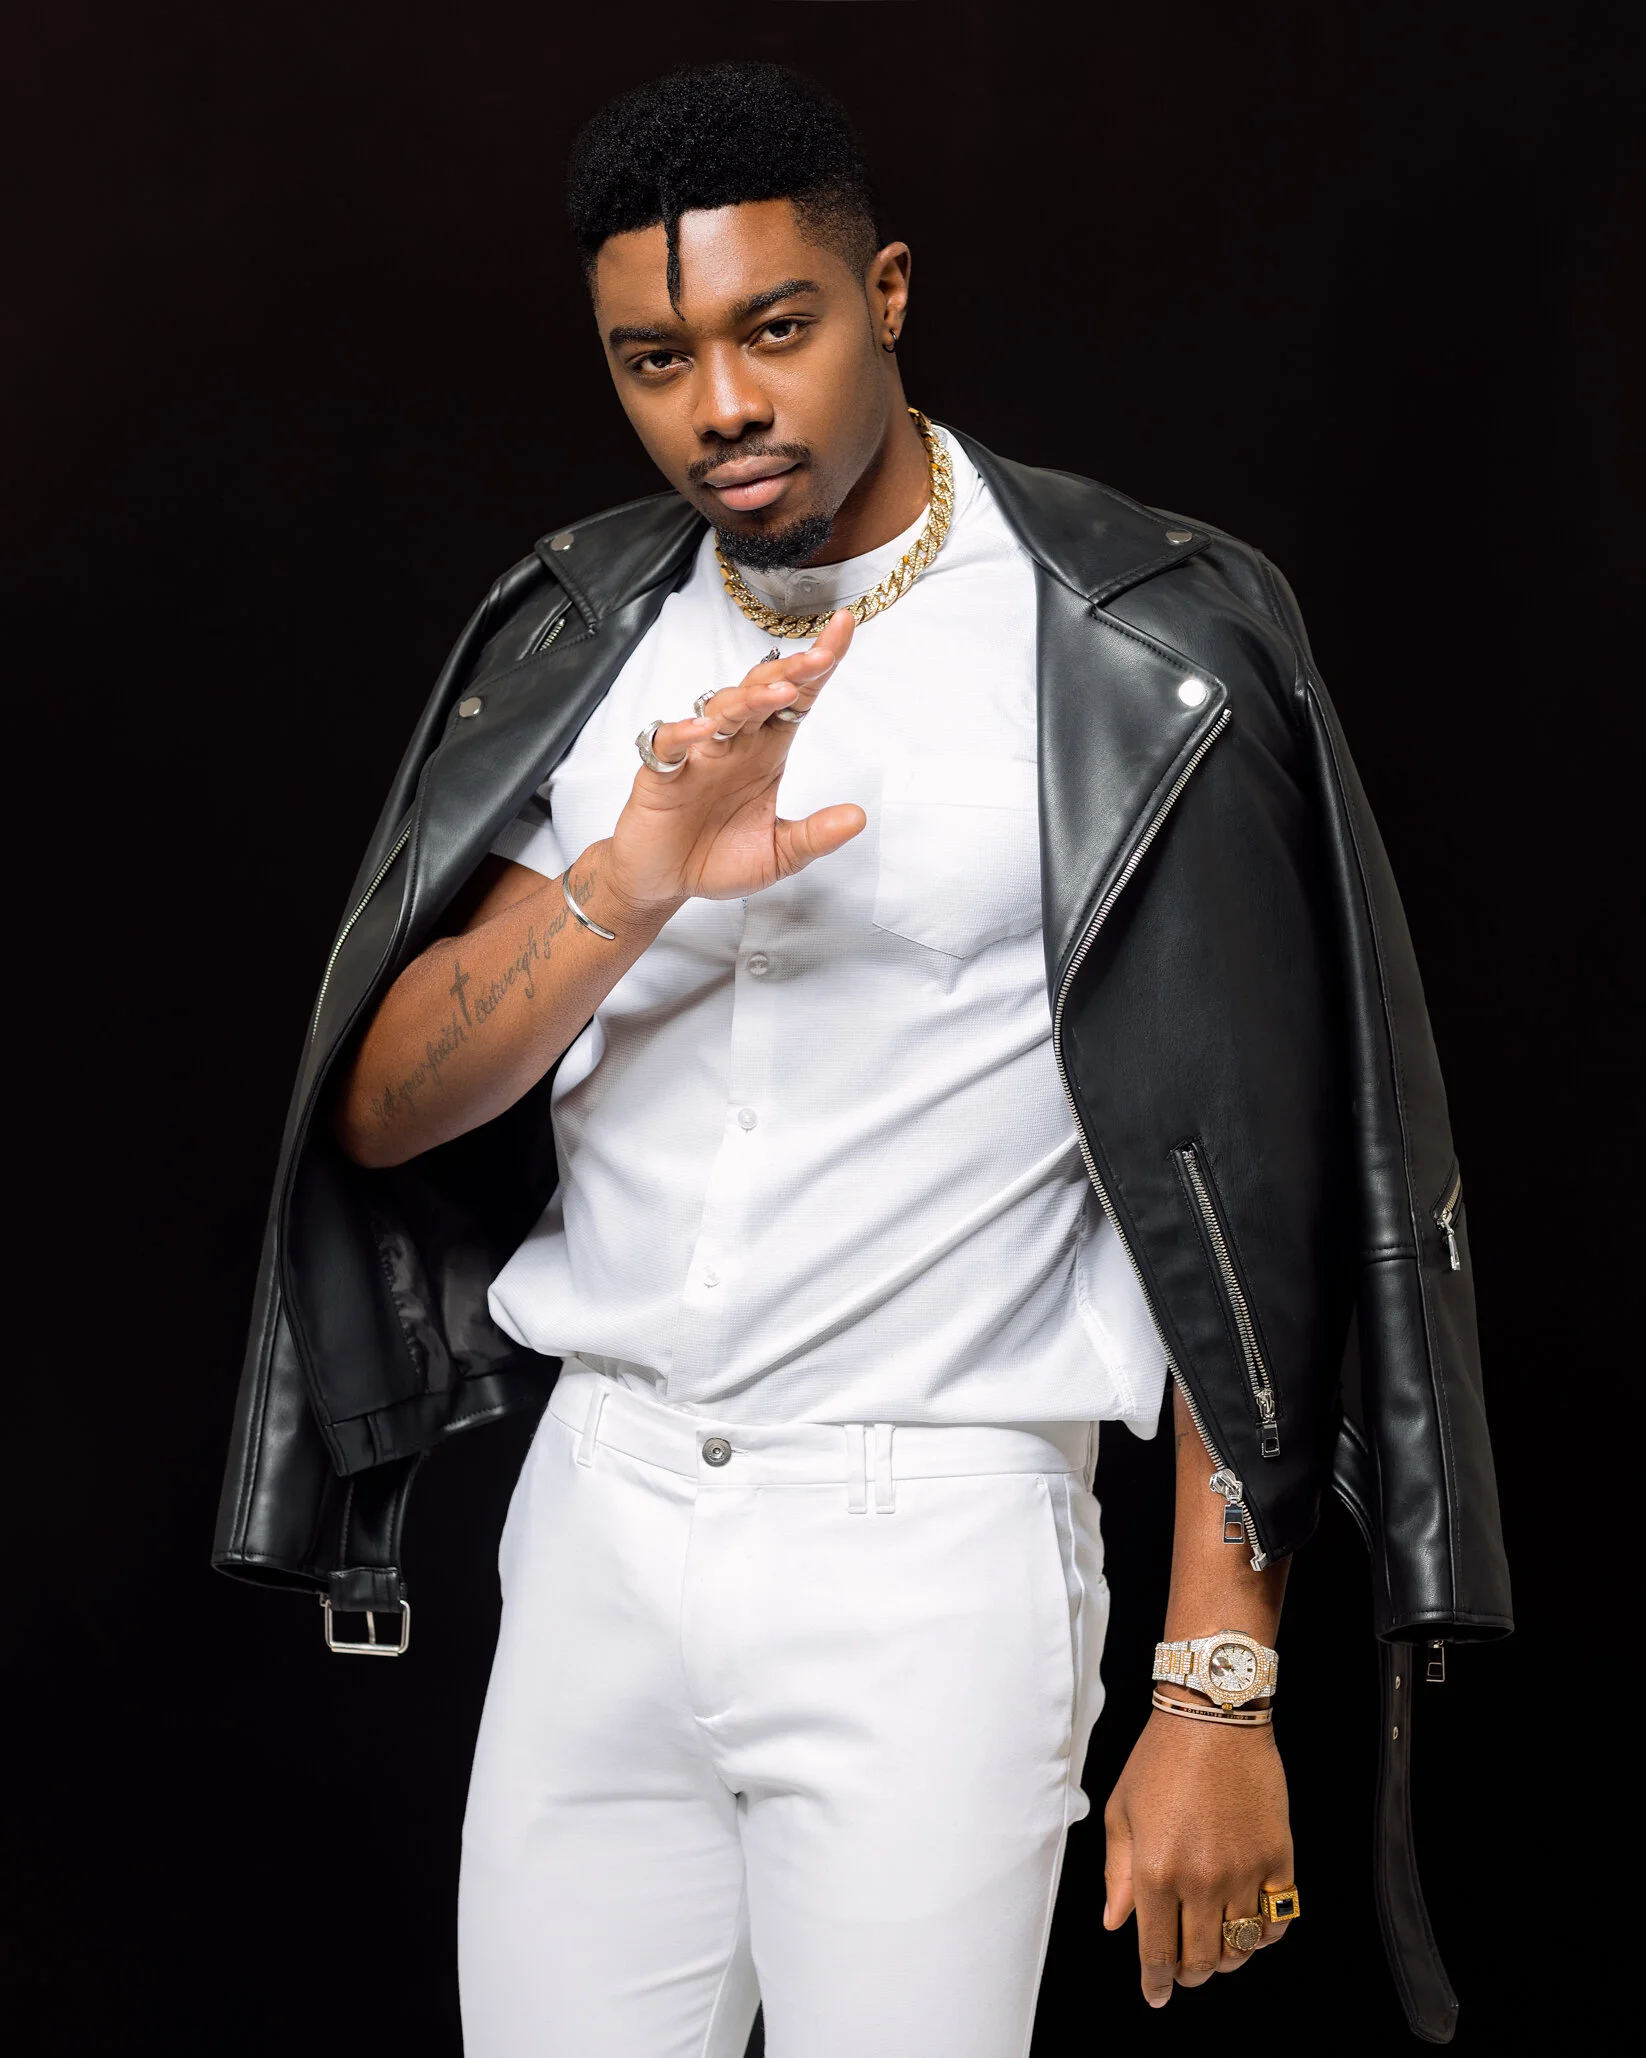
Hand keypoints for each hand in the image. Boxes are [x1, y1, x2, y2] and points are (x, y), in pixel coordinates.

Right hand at [601, 609, 862, 917]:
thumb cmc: (715, 859)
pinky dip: (684, 734)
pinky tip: (706, 731)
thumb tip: (858, 818)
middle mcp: (733, 744)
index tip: (844, 628)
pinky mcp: (661, 774)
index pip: (797, 699)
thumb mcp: (779, 855)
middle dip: (790, 671)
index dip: (819, 666)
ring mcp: (697, 755)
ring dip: (749, 698)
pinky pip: (670, 744)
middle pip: (762, 692)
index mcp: (765, 752)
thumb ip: (815, 836)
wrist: (662, 884)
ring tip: (780, 692)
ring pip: (722, 710)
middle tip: (820, 656)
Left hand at [1103, 1703, 1294, 2007]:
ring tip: (1216, 1947)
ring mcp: (1244, 1872)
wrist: (1214, 1717)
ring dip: (1227, 1957)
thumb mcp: (1122, 1811)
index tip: (1155, 1995)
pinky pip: (1278, 1919)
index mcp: (1156, 1872)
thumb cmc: (1160, 1759)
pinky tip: (1252, 1925)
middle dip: (1190, 1974)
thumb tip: (1117, 1923)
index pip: (1157, 1952)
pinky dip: (1264, 1934)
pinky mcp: (1278, 1858)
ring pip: (1241, 1947)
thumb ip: (1119, 1873)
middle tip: (1183, 1970)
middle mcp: (1201, 1881)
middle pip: (1203, 1960)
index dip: (1155, 1982)